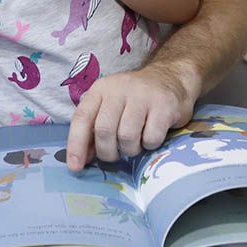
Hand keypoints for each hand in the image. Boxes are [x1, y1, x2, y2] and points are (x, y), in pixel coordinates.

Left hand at [65, 63, 195, 171]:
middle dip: (107, 152)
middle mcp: (119, 89)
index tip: (75, 167)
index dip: (76, 144)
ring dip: (130, 150)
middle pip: (104, 130)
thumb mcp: (110, 107)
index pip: (82, 117)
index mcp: (101, 89)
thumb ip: (93, 131)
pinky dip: (149, 145)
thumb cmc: (135, 100)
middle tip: (115, 155)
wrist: (171, 80)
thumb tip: (81, 160)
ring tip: (135, 144)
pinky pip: (151, 138)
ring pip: (127, 136)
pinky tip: (151, 136)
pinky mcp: (164, 106)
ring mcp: (143, 96)